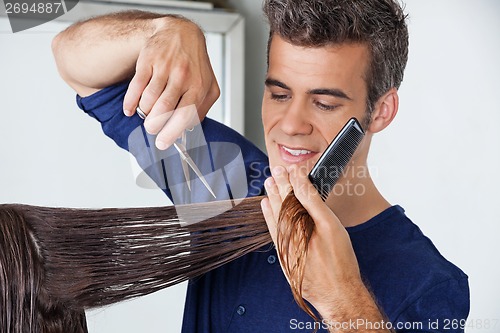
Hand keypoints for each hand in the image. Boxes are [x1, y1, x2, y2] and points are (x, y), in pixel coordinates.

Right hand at [124, 17, 219, 149]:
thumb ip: (202, 108)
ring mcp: (165, 68)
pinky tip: (130, 110)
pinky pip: (136, 87)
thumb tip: (190, 130)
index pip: (184, 116)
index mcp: (199, 86)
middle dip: (154, 125)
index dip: (171, 133)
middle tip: (151, 130)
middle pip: (164, 110)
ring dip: (144, 113)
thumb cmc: (194, 64)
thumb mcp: (208, 85)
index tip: (162, 143)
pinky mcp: (148, 61)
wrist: (181, 33)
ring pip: (149, 100)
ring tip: (146, 115)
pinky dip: (131, 103)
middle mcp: (182, 77)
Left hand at [261, 165, 361, 313]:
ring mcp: (284, 246)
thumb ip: (312, 201)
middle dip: (280, 186)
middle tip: (276, 170)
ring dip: (272, 198)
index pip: (294, 195)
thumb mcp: (330, 226)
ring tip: (269, 183)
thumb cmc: (340, 261)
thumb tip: (300, 182)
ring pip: (275, 216)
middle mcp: (288, 235)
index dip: (292, 180)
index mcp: (300, 224)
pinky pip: (273, 232)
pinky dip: (269, 217)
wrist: (337, 294)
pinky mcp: (283, 256)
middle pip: (282, 204)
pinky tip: (266, 206)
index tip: (290, 168)